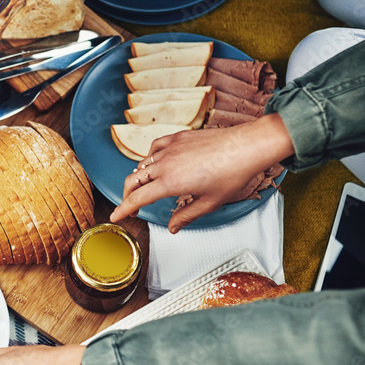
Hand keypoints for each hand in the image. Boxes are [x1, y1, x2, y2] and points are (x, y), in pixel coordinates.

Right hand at [109, 114, 293, 232]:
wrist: (247, 146)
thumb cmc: (233, 173)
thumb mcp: (210, 202)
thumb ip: (186, 216)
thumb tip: (173, 227)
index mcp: (170, 183)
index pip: (137, 199)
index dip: (123, 209)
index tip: (116, 216)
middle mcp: (165, 164)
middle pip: (133, 180)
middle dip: (127, 195)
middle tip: (131, 207)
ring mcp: (170, 148)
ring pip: (142, 164)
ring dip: (138, 178)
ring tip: (145, 188)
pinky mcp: (178, 137)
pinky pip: (154, 148)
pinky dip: (150, 158)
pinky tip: (157, 163)